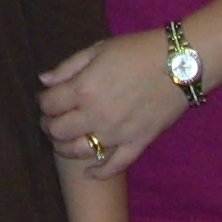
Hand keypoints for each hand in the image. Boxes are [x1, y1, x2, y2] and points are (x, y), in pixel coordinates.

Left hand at [38, 30, 188, 178]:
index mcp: (83, 89)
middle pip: (58, 131)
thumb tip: (43, 81)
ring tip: (63, 142)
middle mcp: (96, 115)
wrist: (179, 64)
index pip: (49, 104)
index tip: (47, 99)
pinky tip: (89, 173)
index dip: (42, 102)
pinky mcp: (137, 144)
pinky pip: (114, 166)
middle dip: (48, 126)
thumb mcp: (98, 49)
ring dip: (64, 148)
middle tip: (51, 120)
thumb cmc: (137, 51)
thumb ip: (68, 67)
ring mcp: (117, 133)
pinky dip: (99, 172)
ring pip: (79, 151)